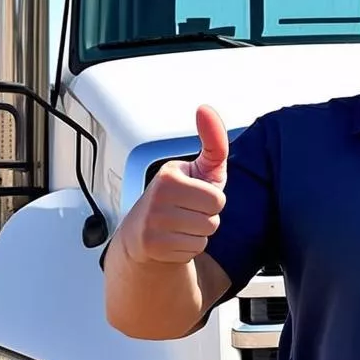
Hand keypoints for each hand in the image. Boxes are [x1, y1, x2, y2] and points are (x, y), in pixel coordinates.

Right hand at [120, 105, 228, 264]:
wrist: (143, 234)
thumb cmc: (179, 198)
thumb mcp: (200, 169)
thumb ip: (213, 142)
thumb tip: (205, 109)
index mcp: (169, 177)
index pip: (217, 199)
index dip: (213, 200)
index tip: (194, 194)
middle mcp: (157, 198)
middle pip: (213, 219)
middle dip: (207, 218)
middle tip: (188, 212)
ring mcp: (152, 224)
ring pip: (204, 236)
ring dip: (198, 233)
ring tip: (180, 225)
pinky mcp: (151, 246)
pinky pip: (192, 250)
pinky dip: (187, 248)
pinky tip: (173, 239)